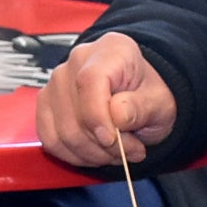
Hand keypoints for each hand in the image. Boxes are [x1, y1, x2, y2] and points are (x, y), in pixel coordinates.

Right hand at [39, 32, 177, 165]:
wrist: (138, 95)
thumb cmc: (148, 94)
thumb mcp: (160, 102)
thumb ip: (141, 107)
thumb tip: (118, 114)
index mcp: (111, 51)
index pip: (89, 81)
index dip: (97, 116)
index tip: (112, 139)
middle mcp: (77, 61)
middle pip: (75, 115)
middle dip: (105, 145)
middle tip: (132, 150)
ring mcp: (57, 83)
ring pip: (62, 133)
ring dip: (92, 153)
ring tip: (118, 152)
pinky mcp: (46, 104)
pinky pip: (51, 140)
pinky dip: (75, 155)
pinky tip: (96, 153)